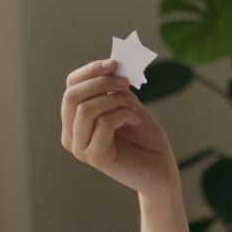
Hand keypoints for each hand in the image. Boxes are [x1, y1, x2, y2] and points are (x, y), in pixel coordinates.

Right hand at [61, 58, 177, 195]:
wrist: (160, 168)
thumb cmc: (144, 137)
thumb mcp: (127, 103)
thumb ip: (114, 87)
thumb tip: (111, 63)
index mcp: (74, 120)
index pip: (70, 87)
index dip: (90, 71)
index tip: (115, 64)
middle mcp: (71, 135)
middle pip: (71, 96)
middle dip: (101, 82)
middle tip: (125, 83)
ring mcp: (80, 148)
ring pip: (85, 109)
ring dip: (114, 99)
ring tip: (134, 104)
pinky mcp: (95, 157)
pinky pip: (103, 123)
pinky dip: (123, 114)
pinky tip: (135, 120)